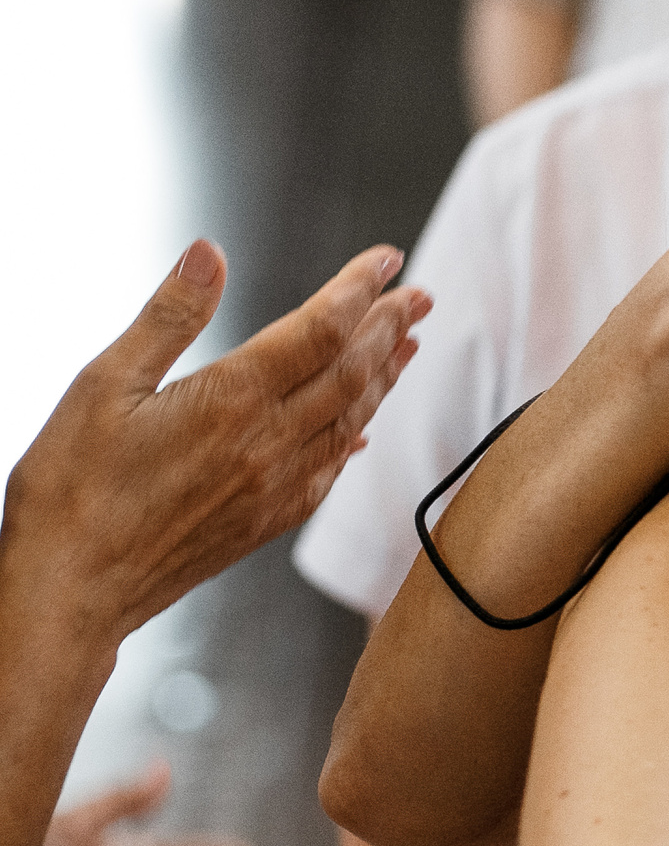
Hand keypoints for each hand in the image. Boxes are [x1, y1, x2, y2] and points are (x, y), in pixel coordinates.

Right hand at [1, 240, 428, 650]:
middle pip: (352, 371)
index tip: (387, 260)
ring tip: (407, 344)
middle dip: (390, 326)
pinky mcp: (267, 521)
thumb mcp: (103, 384)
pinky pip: (331, 470)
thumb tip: (208, 253)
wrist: (70, 592)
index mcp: (232, 401)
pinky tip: (363, 426)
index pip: (320, 329)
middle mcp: (268, 443)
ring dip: (384, 376)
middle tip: (420, 296)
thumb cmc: (71, 493)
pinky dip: (355, 435)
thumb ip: (169, 317)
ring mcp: (275, 486)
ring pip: (351, 419)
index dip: (360, 288)